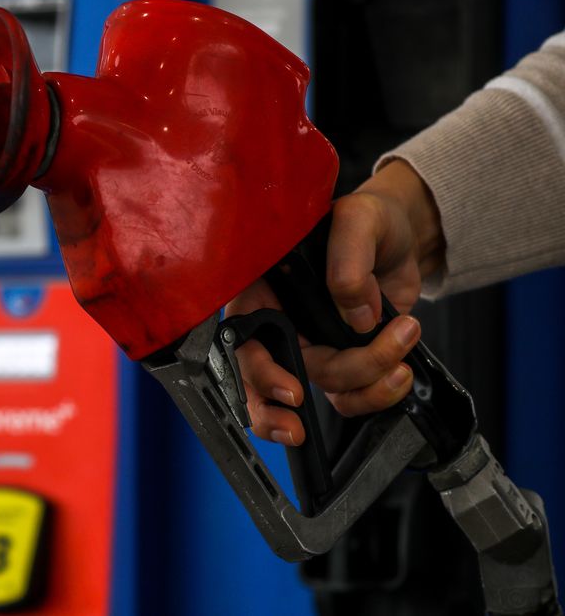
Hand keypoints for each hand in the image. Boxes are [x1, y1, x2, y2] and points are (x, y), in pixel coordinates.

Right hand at [225, 159, 445, 445]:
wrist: (403, 235)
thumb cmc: (368, 219)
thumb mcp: (356, 221)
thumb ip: (348, 259)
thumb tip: (356, 316)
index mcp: (264, 292)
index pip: (244, 341)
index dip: (260, 372)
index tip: (292, 389)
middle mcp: (284, 324)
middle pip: (272, 380)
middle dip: (280, 412)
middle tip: (300, 427)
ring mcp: (317, 345)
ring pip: (324, 390)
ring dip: (365, 386)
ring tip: (401, 351)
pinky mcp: (349, 358)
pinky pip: (356, 394)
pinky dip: (382, 393)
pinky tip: (401, 367)